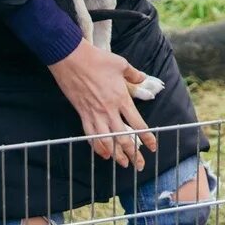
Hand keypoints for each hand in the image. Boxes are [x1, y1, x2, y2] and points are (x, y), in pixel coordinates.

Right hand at [48, 40, 157, 169]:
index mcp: (122, 99)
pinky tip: (103, 153)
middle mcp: (109, 110)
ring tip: (123, 164)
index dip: (146, 138)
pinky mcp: (82, 114)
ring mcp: (94, 114)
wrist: (71, 59)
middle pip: (123, 137)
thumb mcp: (121, 64)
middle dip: (133, 153)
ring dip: (116, 154)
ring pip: (107, 140)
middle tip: (139, 165)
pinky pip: (90, 135)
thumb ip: (134, 74)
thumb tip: (143, 78)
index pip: (137, 124)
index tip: (152, 147)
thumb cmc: (97, 60)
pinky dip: (97, 146)